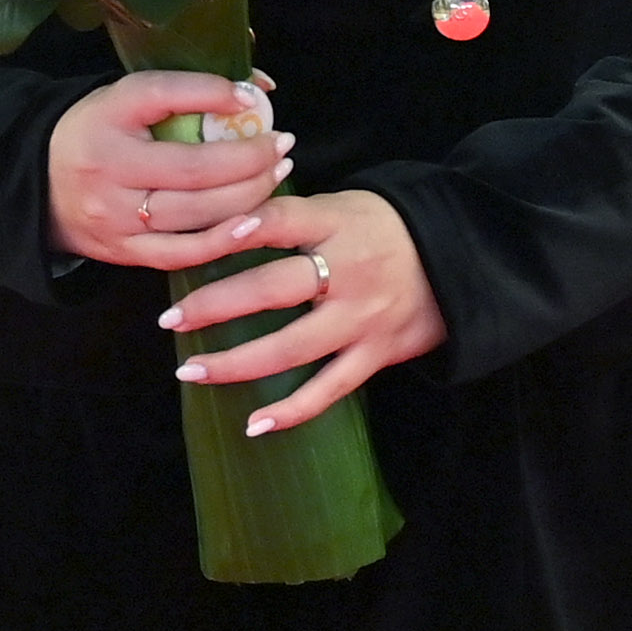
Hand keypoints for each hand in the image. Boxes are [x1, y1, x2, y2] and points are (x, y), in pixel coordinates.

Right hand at [46, 69, 289, 266]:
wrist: (37, 184)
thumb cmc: (98, 132)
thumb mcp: (129, 98)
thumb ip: (190, 89)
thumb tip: (260, 88)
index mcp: (107, 117)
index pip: (163, 96)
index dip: (213, 94)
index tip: (253, 98)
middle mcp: (109, 169)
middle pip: (194, 168)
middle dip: (251, 158)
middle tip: (283, 145)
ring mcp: (115, 217)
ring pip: (194, 213)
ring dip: (248, 196)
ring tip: (277, 174)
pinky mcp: (123, 253)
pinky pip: (182, 253)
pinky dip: (222, 240)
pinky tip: (253, 223)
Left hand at [161, 186, 445, 432]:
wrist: (460, 260)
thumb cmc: (385, 229)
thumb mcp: (346, 205)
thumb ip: (294, 217)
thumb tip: (223, 222)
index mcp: (339, 224)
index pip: (283, 221)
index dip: (243, 228)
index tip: (203, 239)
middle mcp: (349, 271)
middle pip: (275, 288)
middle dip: (216, 305)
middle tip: (171, 319)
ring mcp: (362, 317)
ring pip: (293, 346)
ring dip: (237, 364)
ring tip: (191, 371)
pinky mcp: (376, 354)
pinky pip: (330, 389)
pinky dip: (292, 411)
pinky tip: (253, 425)